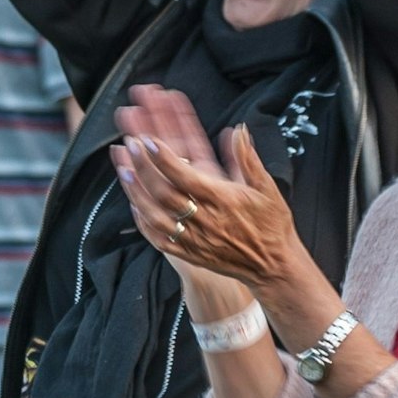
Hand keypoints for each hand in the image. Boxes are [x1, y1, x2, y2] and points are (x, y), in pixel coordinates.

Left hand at [110, 85, 328, 306]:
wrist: (274, 266)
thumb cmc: (272, 224)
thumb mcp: (266, 187)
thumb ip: (247, 158)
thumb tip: (237, 131)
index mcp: (223, 200)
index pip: (185, 176)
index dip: (164, 158)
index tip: (149, 140)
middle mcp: (205, 220)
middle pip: (164, 193)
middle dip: (143, 167)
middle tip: (130, 145)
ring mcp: (194, 239)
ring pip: (156, 216)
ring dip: (137, 192)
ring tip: (123, 171)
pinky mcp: (190, 254)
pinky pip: (159, 239)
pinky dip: (144, 222)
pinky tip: (135, 205)